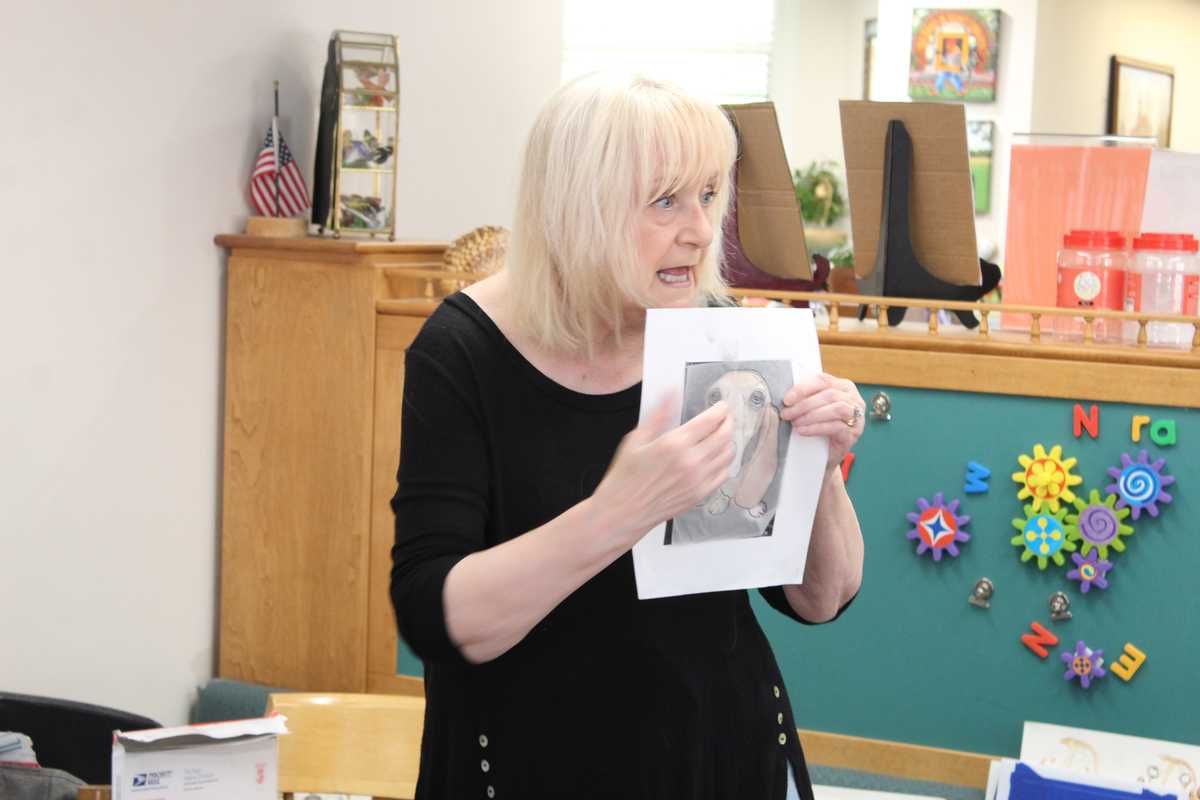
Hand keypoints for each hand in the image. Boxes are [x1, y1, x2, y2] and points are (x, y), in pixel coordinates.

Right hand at [593, 394, 734, 542]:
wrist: (623, 512)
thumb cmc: (625, 478)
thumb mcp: (636, 439)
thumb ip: (658, 414)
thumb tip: (671, 392)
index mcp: (675, 443)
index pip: (710, 420)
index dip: (721, 409)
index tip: (722, 405)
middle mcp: (691, 461)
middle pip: (724, 435)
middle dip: (728, 422)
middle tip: (725, 418)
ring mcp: (698, 480)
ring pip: (728, 454)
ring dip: (728, 441)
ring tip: (722, 436)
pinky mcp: (700, 494)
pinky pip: (723, 474)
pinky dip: (724, 463)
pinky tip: (716, 458)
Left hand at [779, 373, 864, 471]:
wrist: (824, 455)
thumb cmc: (818, 426)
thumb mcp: (814, 407)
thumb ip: (807, 397)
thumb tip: (788, 396)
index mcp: (843, 386)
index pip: (823, 380)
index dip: (803, 389)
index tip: (787, 399)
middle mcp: (853, 399)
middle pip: (829, 395)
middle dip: (804, 404)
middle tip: (787, 413)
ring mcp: (857, 417)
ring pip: (836, 409)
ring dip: (811, 415)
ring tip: (795, 422)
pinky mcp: (853, 433)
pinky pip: (836, 427)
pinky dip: (817, 428)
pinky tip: (803, 431)